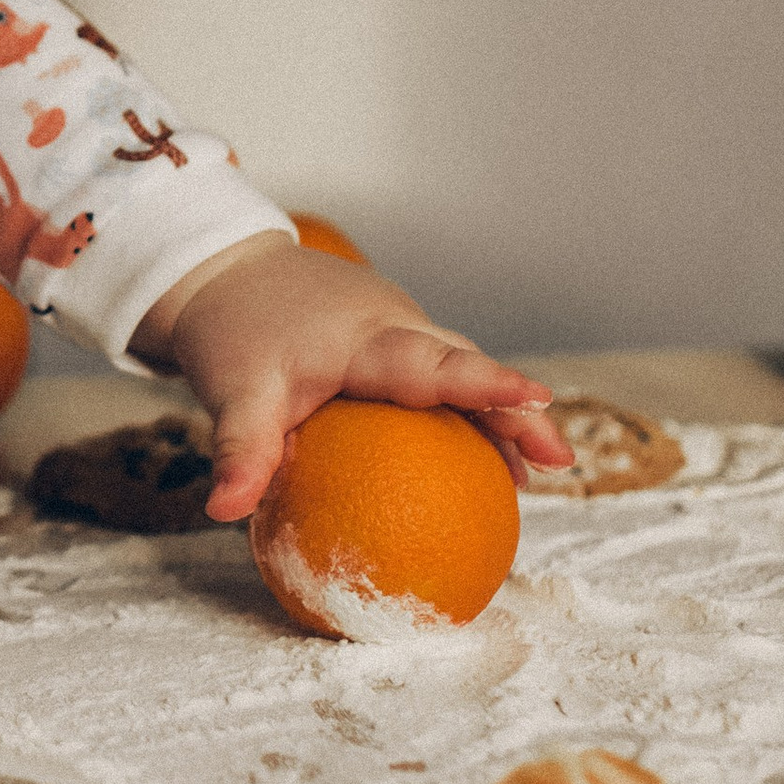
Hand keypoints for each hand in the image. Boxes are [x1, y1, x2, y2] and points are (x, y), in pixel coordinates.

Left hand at [133, 231, 571, 522]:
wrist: (224, 272)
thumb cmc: (232, 334)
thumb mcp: (232, 393)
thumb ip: (240, 451)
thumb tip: (223, 511)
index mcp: (362, 337)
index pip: (433, 362)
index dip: (485, 385)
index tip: (534, 400)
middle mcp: (393, 323)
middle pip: (466, 366)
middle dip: (516, 408)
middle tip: (560, 458)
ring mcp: (399, 325)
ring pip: (460, 367)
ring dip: (500, 413)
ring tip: (537, 471)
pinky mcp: (395, 336)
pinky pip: (441, 373)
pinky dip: (468, 409)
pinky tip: (483, 463)